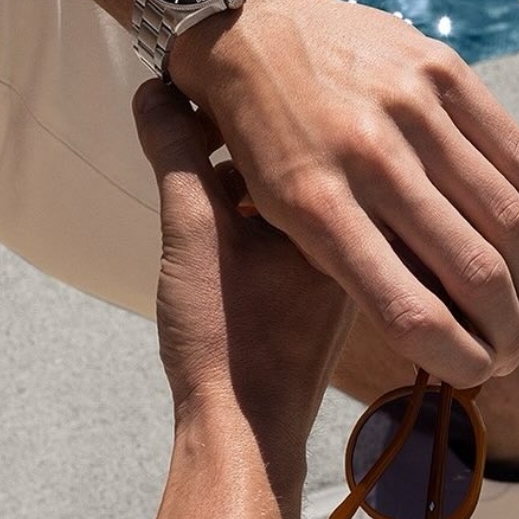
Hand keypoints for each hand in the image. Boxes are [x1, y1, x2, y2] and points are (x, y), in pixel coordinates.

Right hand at [133, 80, 350, 447]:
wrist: (241, 430)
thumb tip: (154, 89)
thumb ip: (177, 153)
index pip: (310, 124)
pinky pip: (291, 225)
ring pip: (299, 189)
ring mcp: (341, 264)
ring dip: (248, 173)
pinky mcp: (317, 289)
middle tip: (196, 115)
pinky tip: (211, 216)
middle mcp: (364, 233)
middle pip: (309, 152)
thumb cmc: (228, 334)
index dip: (251, 100)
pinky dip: (253, 211)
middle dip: (251, 132)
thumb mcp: (193, 226)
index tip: (206, 88)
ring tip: (195, 164)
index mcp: (352, 210)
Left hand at [168, 0, 518, 386]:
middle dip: (507, 330)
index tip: (473, 378)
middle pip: (467, 266)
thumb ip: (334, 254)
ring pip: (502, 214)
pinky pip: (516, 152)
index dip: (452, 354)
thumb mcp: (266, 205)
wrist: (246, 25)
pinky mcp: (441, 73)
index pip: (403, 304)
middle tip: (518, 361)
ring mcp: (407, 110)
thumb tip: (417, 317)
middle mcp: (365, 157)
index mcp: (310, 202)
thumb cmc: (252, 133)